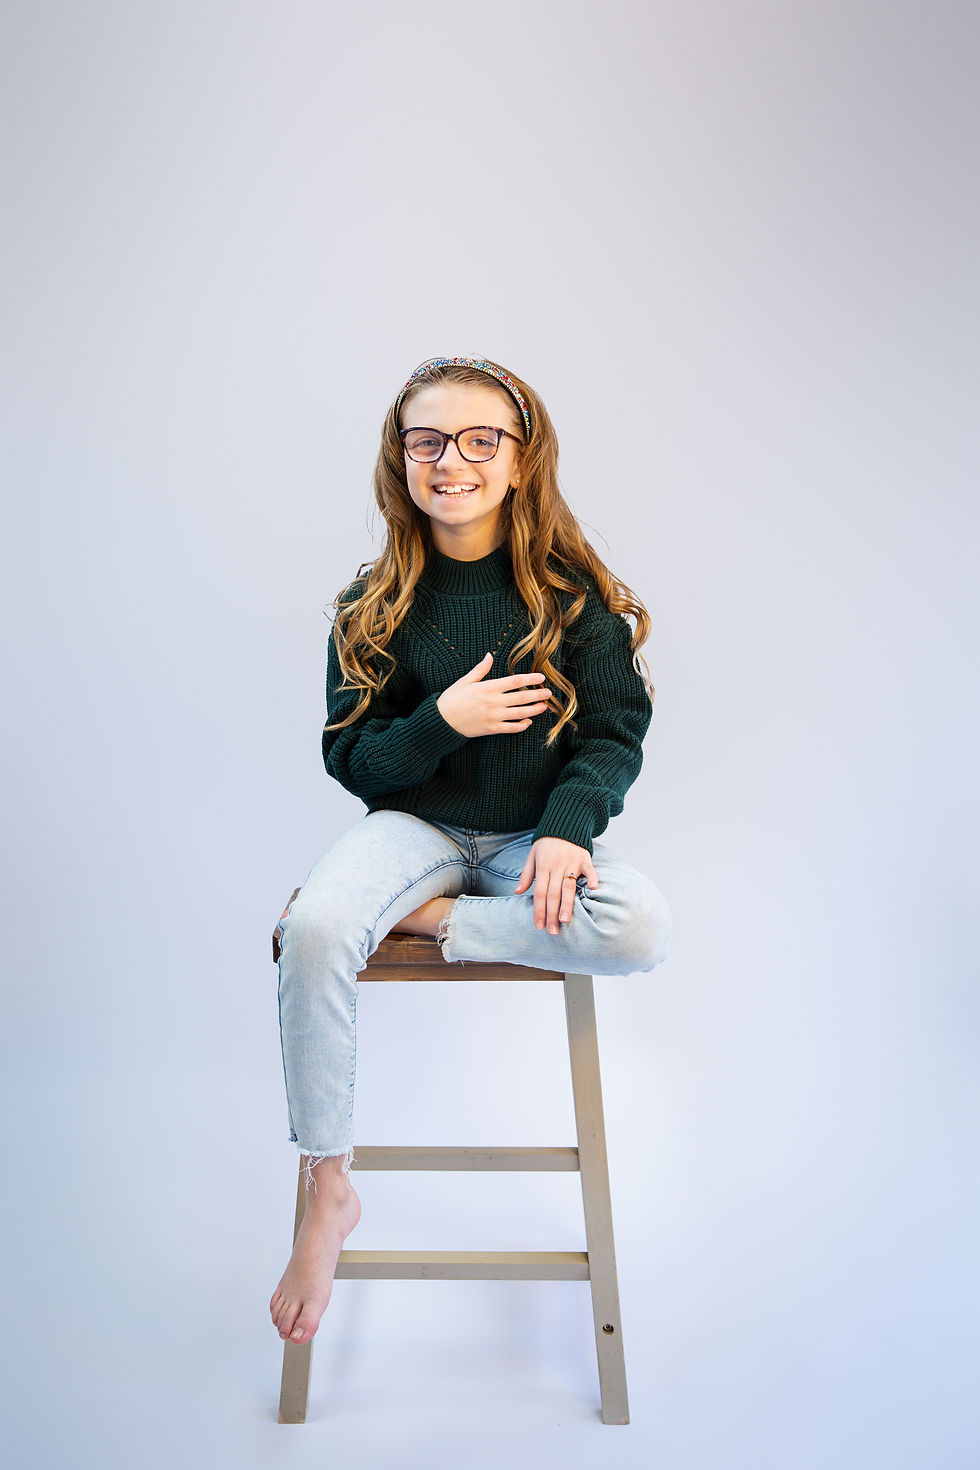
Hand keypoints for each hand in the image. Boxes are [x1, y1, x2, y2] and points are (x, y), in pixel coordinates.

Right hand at [437, 653, 553, 737]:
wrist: (441, 721)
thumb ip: (481, 669)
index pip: (514, 681)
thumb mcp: (465, 681)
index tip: (541, 678)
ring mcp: (494, 716)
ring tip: (544, 706)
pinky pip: (511, 728)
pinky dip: (522, 725)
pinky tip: (528, 722)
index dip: (530, 679)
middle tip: (549, 693)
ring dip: (534, 710)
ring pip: (520, 713)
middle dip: (537, 694)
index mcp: (488, 687)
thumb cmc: (452, 699)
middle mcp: (493, 702)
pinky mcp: (491, 729)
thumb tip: (489, 655)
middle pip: (522, 697)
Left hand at [514, 837, 598, 934]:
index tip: (538, 925)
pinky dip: (591, 878)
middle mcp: (557, 865)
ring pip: (569, 886)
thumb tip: (517, 892)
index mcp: (543, 866)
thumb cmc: (546, 844)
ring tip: (565, 920)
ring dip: (567, 904)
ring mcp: (571, 862)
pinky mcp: (584, 858)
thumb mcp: (532, 856)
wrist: (564, 823)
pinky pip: (589, 870)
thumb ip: (526, 875)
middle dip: (552, 913)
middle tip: (552, 931)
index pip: (540, 892)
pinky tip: (592, 889)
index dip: (539, 910)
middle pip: (553, 893)